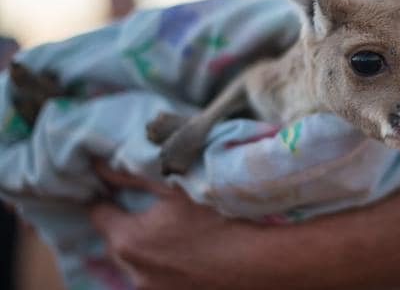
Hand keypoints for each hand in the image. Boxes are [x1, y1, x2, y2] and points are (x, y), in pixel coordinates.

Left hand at [89, 163, 260, 289]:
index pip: (97, 213)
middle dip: (127, 224)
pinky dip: (165, 265)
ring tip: (175, 233)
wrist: (258, 261)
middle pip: (116, 241)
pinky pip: (156, 278)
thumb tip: (99, 164)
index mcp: (128, 240)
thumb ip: (132, 175)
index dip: (107, 196)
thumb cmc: (219, 217)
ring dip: (147, 248)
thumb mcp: (176, 187)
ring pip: (137, 262)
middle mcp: (133, 273)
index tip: (119, 187)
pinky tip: (187, 253)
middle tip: (152, 209)